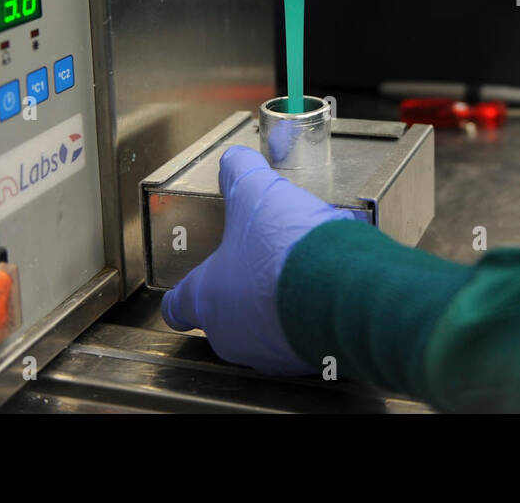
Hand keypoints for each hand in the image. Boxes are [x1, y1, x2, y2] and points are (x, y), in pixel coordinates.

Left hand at [161, 145, 355, 374]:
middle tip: (264, 264)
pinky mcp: (307, 359)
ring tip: (304, 272)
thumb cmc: (286, 251)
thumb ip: (239, 174)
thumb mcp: (255, 193)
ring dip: (281, 304)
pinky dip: (313, 315)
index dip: (184, 293)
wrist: (341, 290)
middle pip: (226, 317)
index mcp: (207, 298)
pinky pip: (304, 336)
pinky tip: (328, 288)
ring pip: (267, 329)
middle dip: (245, 291)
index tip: (189, 287)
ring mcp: (269, 352)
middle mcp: (232, 334)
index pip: (177, 306)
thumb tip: (234, 159)